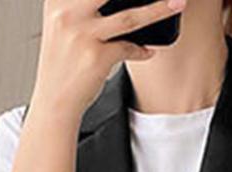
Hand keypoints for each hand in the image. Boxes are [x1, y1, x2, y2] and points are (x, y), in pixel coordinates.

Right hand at [32, 0, 186, 119]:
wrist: (54, 102)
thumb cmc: (62, 65)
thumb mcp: (63, 27)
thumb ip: (81, 7)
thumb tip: (121, 1)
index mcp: (57, 1)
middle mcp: (66, 13)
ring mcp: (82, 35)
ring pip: (130, 17)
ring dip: (159, 9)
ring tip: (177, 3)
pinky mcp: (95, 57)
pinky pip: (129, 48)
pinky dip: (141, 50)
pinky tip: (148, 51)